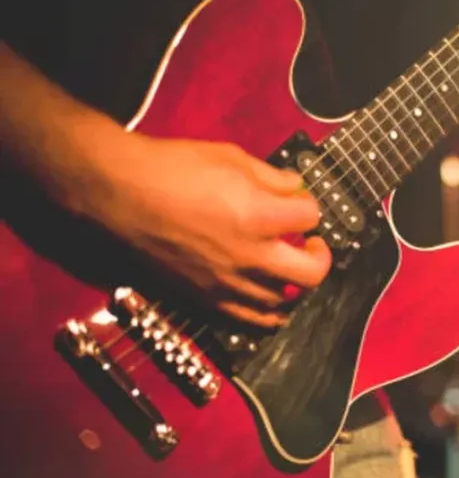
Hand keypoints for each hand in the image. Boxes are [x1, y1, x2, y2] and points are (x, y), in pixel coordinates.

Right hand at [69, 132, 331, 326]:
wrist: (119, 193)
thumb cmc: (173, 167)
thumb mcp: (230, 157)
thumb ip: (270, 177)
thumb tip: (295, 188)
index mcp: (259, 216)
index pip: (311, 218)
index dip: (308, 207)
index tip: (297, 202)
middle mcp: (250, 256)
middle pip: (312, 272)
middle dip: (319, 255)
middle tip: (310, 243)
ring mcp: (229, 283)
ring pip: (285, 300)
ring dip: (293, 282)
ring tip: (286, 266)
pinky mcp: (208, 299)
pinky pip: (252, 320)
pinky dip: (269, 312)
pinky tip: (272, 298)